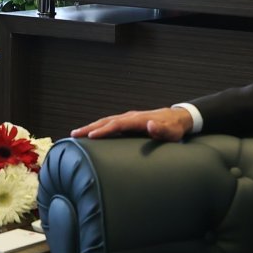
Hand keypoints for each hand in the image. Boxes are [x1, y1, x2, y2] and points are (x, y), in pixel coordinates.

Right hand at [71, 107, 192, 140]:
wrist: (178, 118)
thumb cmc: (174, 128)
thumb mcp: (172, 132)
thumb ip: (161, 129)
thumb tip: (150, 124)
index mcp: (138, 120)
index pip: (117, 124)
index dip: (104, 130)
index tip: (90, 136)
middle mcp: (131, 117)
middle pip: (107, 121)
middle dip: (90, 127)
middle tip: (74, 134)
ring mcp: (128, 118)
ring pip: (106, 121)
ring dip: (91, 126)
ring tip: (76, 134)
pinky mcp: (128, 122)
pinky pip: (110, 123)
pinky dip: (99, 127)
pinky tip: (91, 133)